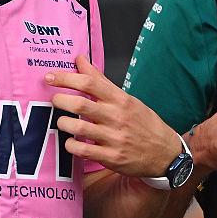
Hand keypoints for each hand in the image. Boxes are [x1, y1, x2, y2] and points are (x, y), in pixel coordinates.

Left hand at [45, 55, 180, 177]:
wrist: (166, 154)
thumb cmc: (144, 123)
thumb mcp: (127, 99)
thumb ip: (101, 81)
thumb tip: (80, 60)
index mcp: (120, 100)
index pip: (90, 82)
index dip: (66, 78)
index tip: (51, 76)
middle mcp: (117, 117)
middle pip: (80, 104)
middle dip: (60, 100)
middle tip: (54, 100)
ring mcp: (114, 138)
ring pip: (78, 127)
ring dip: (63, 123)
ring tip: (61, 122)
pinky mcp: (111, 157)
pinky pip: (83, 150)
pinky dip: (71, 145)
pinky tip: (70, 142)